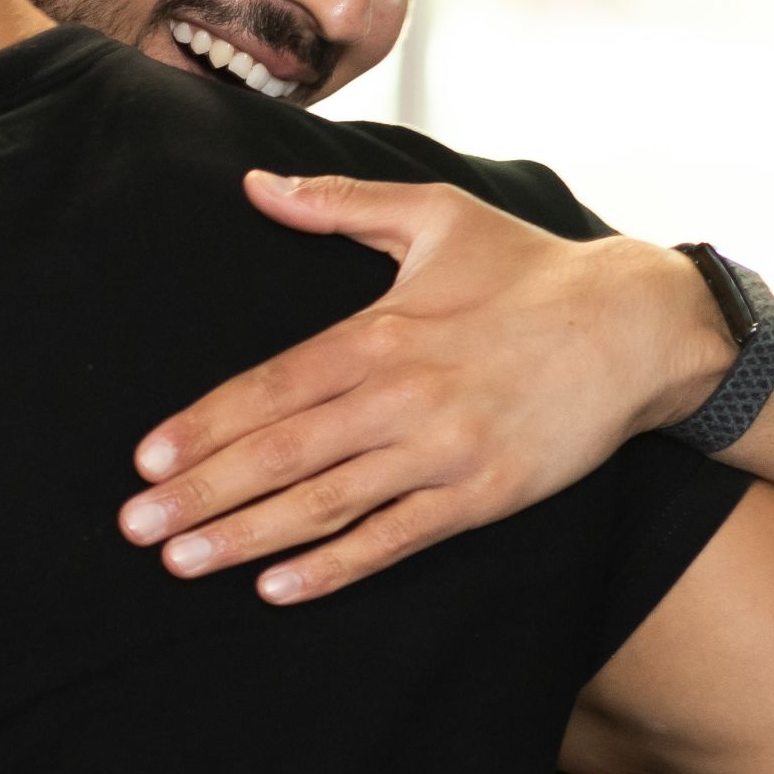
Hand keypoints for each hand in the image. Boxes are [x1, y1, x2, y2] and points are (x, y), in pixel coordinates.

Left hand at [116, 172, 735, 603]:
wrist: (638, 326)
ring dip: (248, 536)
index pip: (270, 386)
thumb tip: (258, 185)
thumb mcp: (436, 214)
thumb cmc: (530, 269)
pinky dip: (335, 567)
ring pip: (326, 504)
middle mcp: (403, 396)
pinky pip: (394, 540)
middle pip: (281, 453)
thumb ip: (340, 203)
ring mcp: (442, 453)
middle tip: (134, 525)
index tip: (146, 458)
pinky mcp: (482, 497)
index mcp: (381, 331)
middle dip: (201, 492)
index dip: (204, 425)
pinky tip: (278, 588)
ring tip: (181, 560)